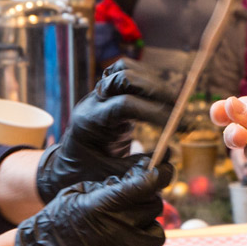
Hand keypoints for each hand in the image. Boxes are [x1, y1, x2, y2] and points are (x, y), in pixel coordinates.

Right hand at [14, 159, 172, 245]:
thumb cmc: (57, 222)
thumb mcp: (77, 193)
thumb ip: (107, 187)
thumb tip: (133, 180)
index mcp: (106, 205)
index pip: (146, 185)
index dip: (156, 175)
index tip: (161, 172)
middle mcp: (119, 229)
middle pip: (154, 208)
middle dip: (145, 203)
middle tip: (131, 206)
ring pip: (155, 234)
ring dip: (145, 229)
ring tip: (127, 230)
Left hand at [35, 60, 173, 199]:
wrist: (66, 166)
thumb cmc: (85, 174)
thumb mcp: (109, 176)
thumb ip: (139, 167)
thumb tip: (171, 154)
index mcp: (90, 121)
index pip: (125, 105)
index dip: (155, 112)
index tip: (176, 127)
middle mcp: (93, 101)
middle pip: (123, 77)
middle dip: (155, 90)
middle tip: (180, 110)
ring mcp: (100, 95)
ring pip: (124, 69)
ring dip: (152, 82)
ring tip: (174, 102)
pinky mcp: (110, 94)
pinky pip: (128, 74)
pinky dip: (147, 80)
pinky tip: (162, 98)